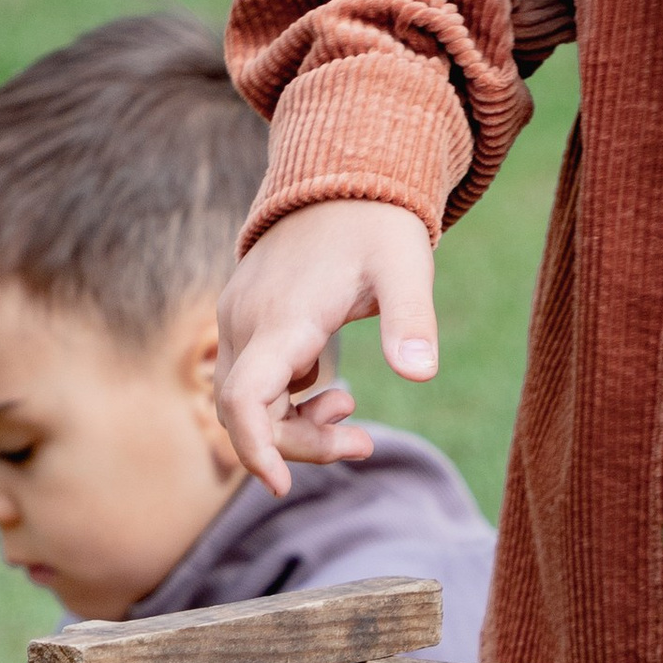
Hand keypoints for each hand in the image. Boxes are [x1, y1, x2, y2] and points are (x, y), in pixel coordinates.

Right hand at [215, 199, 440, 497]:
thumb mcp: (406, 268)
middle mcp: (246, 322)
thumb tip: (421, 374)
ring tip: (351, 413)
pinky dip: (285, 400)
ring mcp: (240, 320)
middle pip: (245, 413)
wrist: (339, 175)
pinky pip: (250, 380)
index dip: (257, 448)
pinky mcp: (247, 320)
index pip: (243, 398)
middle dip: (297, 443)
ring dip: (293, 423)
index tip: (283, 486)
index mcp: (281, 317)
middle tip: (362, 443)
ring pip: (245, 400)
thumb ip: (412, 321)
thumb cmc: (378, 224)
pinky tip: (330, 388)